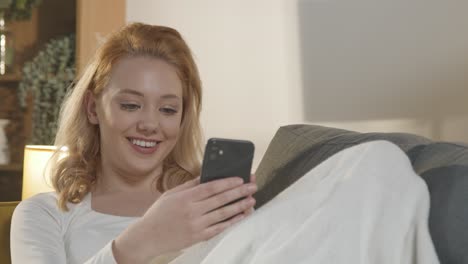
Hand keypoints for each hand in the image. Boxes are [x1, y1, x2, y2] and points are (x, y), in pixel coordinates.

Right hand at [113, 175, 256, 262]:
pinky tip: (241, 216)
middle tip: (253, 186)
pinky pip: (220, 228)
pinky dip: (232, 221)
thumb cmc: (159, 213)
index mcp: (186, 198)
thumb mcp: (171, 194)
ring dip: (240, 206)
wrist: (148, 237)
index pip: (211, 187)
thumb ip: (190, 185)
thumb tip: (207, 175)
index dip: (228, 182)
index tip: (241, 178)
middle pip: (221, 199)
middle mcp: (192, 211)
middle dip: (239, 191)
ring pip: (223, 214)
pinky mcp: (198, 236)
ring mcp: (196, 225)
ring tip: (251, 200)